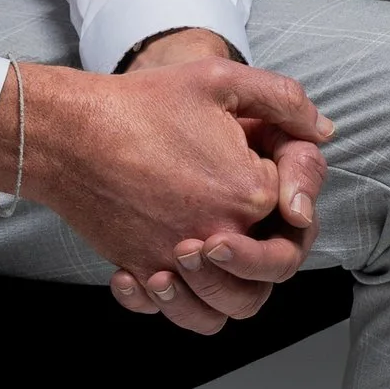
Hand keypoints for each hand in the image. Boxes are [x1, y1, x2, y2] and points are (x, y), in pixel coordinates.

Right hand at [0, 43, 335, 337]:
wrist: (67, 131)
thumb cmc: (140, 103)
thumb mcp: (219, 79)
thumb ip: (282, 100)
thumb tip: (322, 129)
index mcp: (248, 191)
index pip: (296, 215)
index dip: (288, 192)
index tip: (259, 168)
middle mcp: (216, 234)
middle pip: (272, 271)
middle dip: (265, 249)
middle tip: (241, 219)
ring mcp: (175, 258)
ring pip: (227, 307)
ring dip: (228, 288)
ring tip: (208, 253)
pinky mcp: (140, 267)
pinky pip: (173, 310)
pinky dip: (175, 303)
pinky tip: (165, 272)